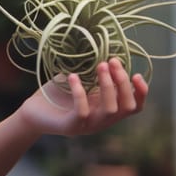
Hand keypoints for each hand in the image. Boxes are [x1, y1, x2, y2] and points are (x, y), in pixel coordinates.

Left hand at [19, 58, 147, 137]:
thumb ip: (93, 71)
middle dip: (123, 83)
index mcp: (106, 108)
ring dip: (107, 85)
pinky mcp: (70, 127)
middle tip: (112, 61)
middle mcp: (101, 120)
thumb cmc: (58, 93)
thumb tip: (103, 48)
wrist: (34, 111)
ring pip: (109, 110)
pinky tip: (72, 76)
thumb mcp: (80, 80)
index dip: (141, 93)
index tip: (136, 73)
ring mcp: (87, 126)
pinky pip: (82, 112)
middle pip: (126, 107)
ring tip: (100, 65)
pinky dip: (80, 93)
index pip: (134, 107)